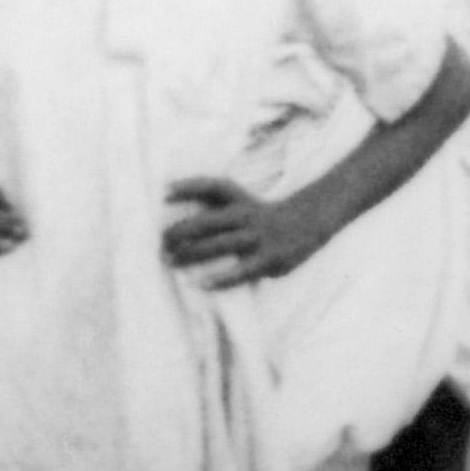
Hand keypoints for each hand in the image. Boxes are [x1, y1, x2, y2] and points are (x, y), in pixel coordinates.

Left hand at [162, 177, 329, 285]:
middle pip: (209, 220)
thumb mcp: (240, 200)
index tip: (163, 194)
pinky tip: (202, 283)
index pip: (213, 187)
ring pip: (221, 245)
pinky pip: (243, 271)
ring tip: (170, 261)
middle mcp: (248, 216)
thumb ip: (208, 198)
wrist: (309, 223)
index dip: (188, 187)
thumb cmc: (261, 214)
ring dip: (192, 253)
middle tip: (160, 244)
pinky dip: (222, 278)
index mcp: (240, 200)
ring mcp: (259, 238)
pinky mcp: (271, 259)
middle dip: (181, 231)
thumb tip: (165, 193)